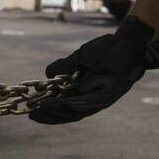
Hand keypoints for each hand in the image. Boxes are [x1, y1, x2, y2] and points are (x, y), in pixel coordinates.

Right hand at [29, 16, 158, 123]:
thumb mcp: (79, 57)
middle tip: (33, 115)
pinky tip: (64, 103)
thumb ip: (64, 67)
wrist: (126, 42)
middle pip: (70, 115)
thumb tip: (47, 75)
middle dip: (51, 116)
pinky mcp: (111, 94)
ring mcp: (102, 99)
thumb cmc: (105, 50)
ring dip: (60, 110)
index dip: (49, 112)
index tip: (31, 111)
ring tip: (43, 107)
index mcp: (83, 92)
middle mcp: (92, 99)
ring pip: (78, 111)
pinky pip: (93, 102)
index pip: (64, 108)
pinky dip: (78, 104)